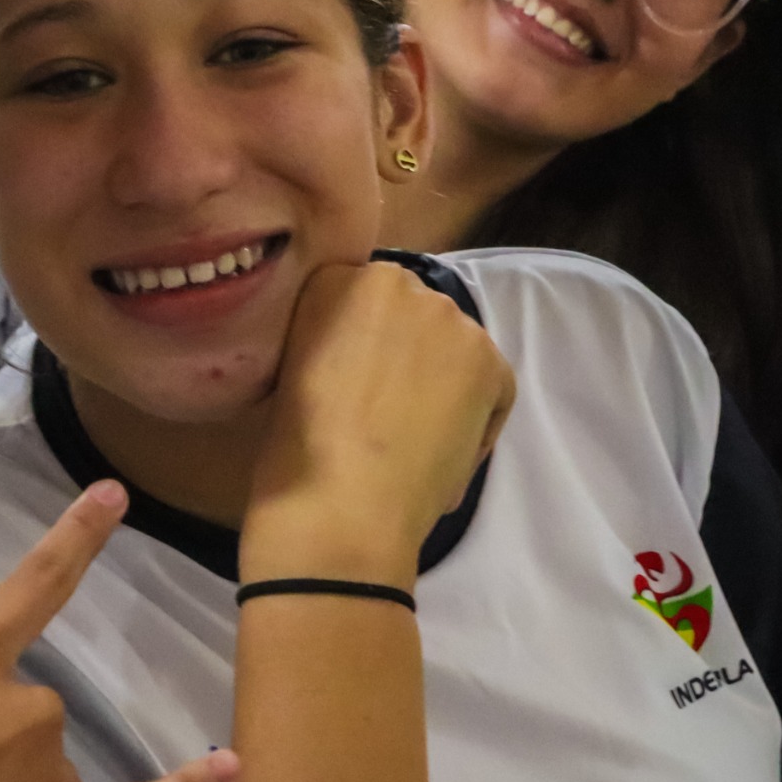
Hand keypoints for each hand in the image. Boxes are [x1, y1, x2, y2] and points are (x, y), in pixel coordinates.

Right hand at [241, 261, 514, 589]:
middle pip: (412, 314)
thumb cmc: (292, 449)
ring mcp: (446, 316)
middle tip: (386, 411)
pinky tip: (440, 452)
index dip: (362, 344)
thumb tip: (360, 354)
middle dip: (406, 355)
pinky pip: (492, 384)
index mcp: (330, 277)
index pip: (362, 296)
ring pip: (453, 346)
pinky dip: (477, 419)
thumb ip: (325, 337)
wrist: (338, 504)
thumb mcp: (288, 368)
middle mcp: (393, 281)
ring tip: (414, 436)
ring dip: (441, 382)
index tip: (352, 383)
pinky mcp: (488, 358)